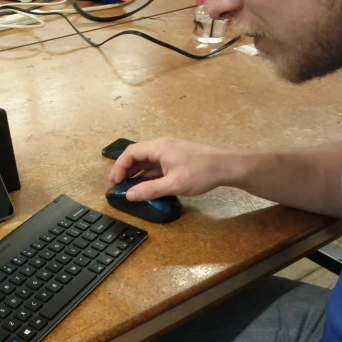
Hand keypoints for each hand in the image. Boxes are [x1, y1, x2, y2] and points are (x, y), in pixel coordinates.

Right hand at [109, 137, 237, 200]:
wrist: (227, 166)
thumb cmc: (201, 173)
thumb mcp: (174, 184)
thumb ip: (149, 190)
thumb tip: (129, 195)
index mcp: (159, 148)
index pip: (131, 153)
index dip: (119, 167)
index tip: (114, 182)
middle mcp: (162, 146)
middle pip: (137, 155)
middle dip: (125, 170)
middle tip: (117, 185)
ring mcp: (170, 151)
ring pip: (147, 160)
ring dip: (136, 172)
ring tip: (129, 186)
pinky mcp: (177, 158)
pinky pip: (156, 164)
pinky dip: (147, 173)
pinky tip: (146, 184)